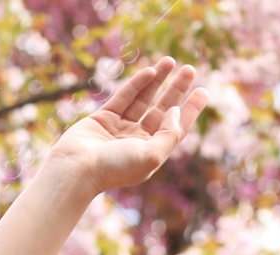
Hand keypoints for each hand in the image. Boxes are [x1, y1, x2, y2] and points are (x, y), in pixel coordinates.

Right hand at [44, 55, 208, 193]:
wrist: (77, 169)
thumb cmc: (115, 168)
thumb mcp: (152, 155)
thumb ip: (169, 134)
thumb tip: (175, 111)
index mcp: (151, 153)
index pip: (176, 128)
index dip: (191, 109)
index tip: (203, 91)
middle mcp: (137, 141)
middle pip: (162, 111)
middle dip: (176, 90)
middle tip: (190, 70)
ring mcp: (119, 129)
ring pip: (143, 100)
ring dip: (158, 81)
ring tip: (171, 61)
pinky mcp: (103, 118)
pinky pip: (124, 97)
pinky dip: (137, 84)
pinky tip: (151, 71)